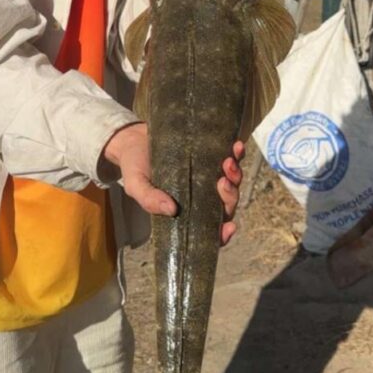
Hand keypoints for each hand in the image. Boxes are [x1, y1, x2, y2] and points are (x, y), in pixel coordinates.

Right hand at [102, 126, 244, 245]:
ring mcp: (209, 177)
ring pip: (233, 184)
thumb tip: (171, 210)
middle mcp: (202, 197)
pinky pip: (232, 159)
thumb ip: (148, 199)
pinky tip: (236, 145)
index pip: (210, 230)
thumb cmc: (135, 167)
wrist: (134, 138)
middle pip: (227, 205)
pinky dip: (238, 155)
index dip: (224, 233)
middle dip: (230, 196)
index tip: (229, 226)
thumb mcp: (135, 185)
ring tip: (228, 161)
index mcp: (186, 212)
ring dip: (236, 175)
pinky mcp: (211, 157)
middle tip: (222, 182)